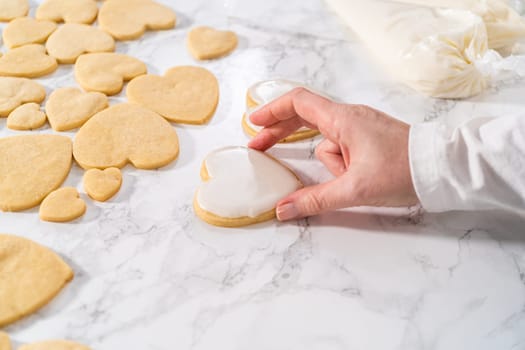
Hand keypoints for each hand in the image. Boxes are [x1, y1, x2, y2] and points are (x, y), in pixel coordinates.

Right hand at [248, 87, 418, 220]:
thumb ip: (314, 200)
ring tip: (351, 180)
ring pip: (328, 142)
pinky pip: (342, 147)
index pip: (299, 103)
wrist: (441, 169)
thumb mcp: (354, 189)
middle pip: (305, 117)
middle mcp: (350, 116)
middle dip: (281, 132)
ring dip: (329, 163)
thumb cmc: (402, 171)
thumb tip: (282, 210)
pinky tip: (358, 178)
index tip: (253, 123)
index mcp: (343, 119)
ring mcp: (360, 126)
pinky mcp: (368, 138)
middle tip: (259, 147)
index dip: (272, 110)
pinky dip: (340, 163)